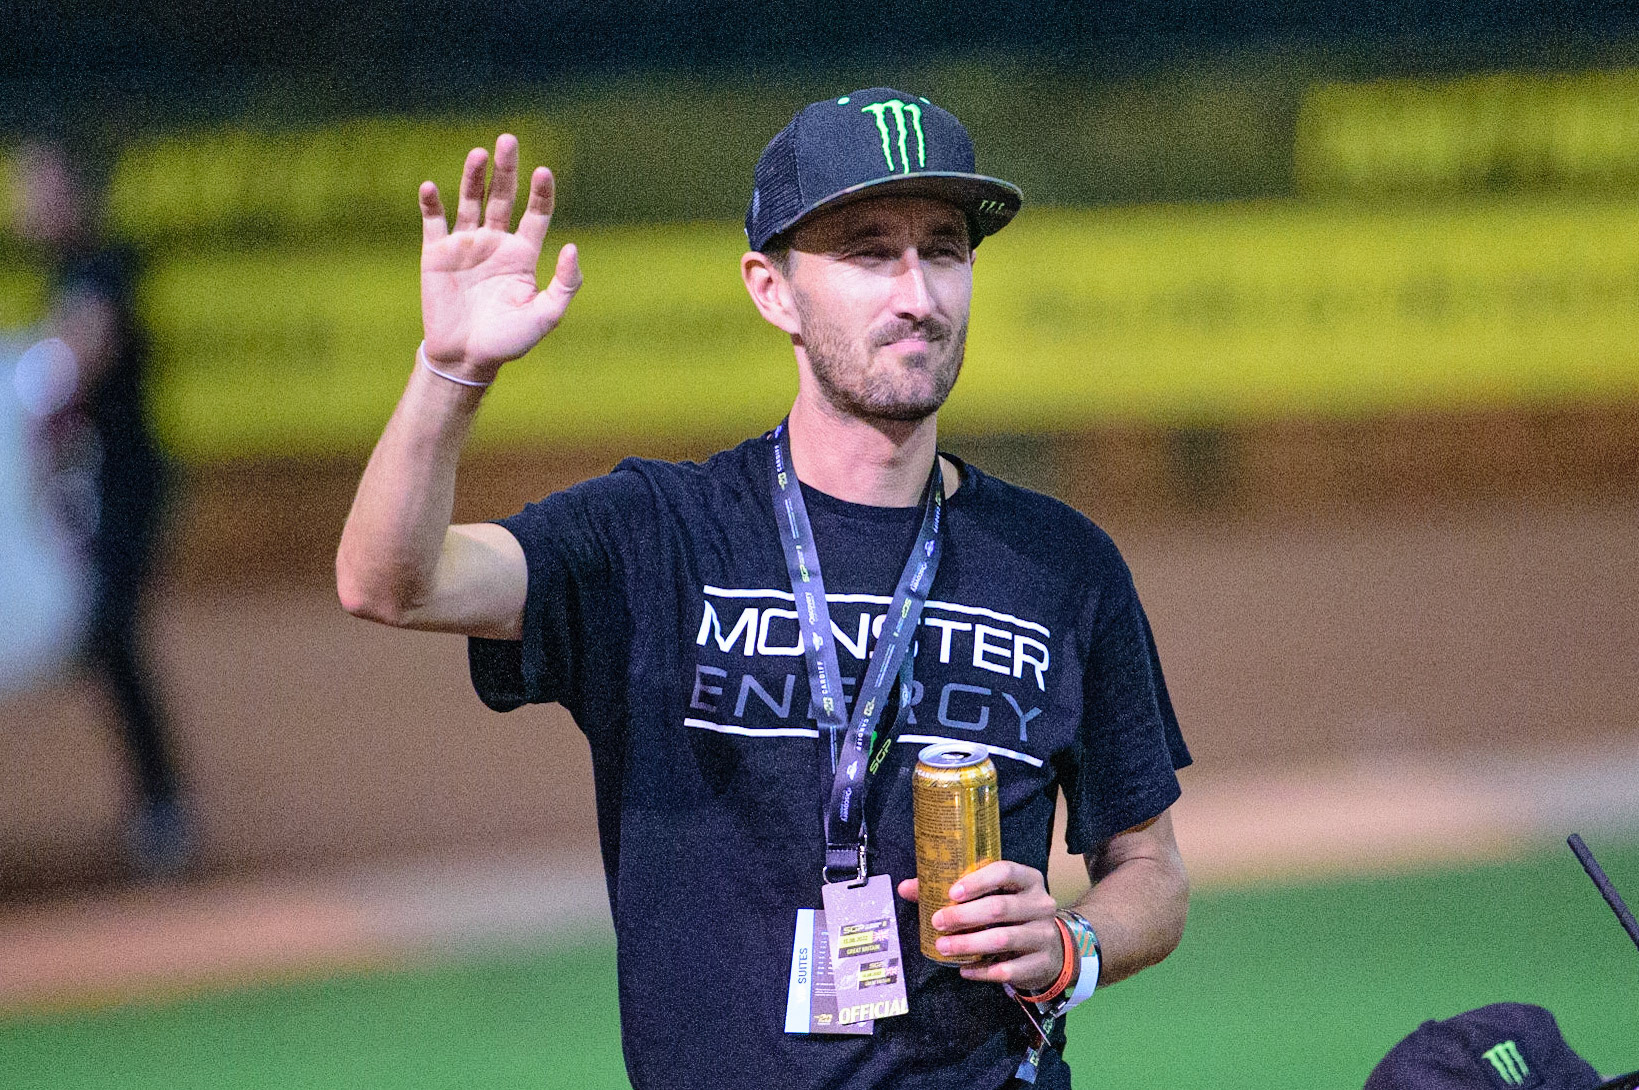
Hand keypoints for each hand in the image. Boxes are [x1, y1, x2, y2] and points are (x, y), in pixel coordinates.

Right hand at [419, 134, 582, 381]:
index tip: (544, 171)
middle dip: (506, 169)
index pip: (536, 214)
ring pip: (470, 201)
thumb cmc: (509, 341)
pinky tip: (432, 187)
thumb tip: (573, 248)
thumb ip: (564, 285)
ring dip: (473, 177)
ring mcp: (465, 245)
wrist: (466, 358)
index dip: (540, 192)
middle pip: (502, 196)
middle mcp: (495, 242)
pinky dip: (431, 203)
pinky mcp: (437, 253)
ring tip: (479, 154)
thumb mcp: (546, 316)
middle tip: (508, 140)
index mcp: (522, 254)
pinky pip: (433, 222)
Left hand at [898, 861, 1063, 992]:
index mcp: (1028, 879)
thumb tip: (906, 888)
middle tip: (937, 922)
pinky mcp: (1041, 963)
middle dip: (964, 916)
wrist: (1052, 949)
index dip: (978, 881)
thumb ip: (953, 890)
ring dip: (968, 944)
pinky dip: (982, 971)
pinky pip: (1008, 969)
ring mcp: (1044, 934)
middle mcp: (1041, 904)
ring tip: (943, 947)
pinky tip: (964, 970)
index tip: (951, 893)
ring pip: (1003, 939)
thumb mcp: (993, 896)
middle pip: (1000, 907)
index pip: (1005, 871)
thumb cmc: (1012, 915)